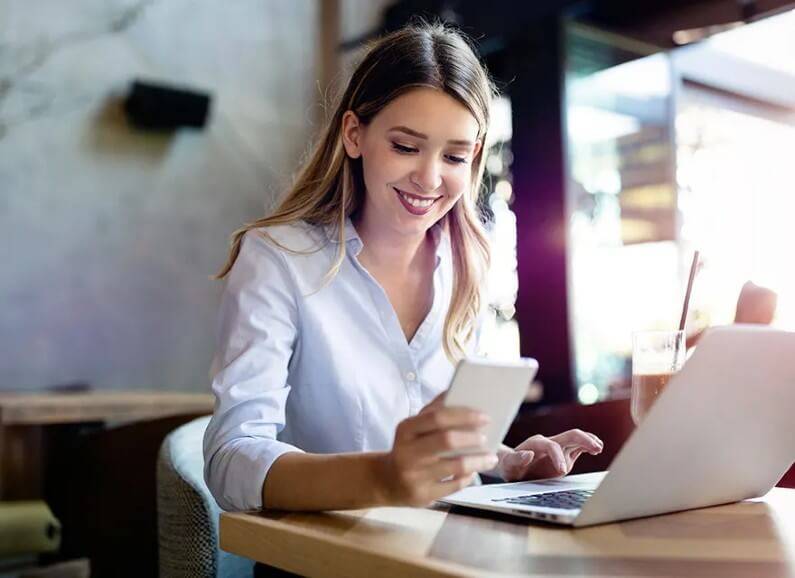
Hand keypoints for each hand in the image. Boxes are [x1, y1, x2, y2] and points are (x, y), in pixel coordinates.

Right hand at [379, 392, 496, 506]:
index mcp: (406, 430)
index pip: (437, 418)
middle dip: (472, 438)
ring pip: (455, 466)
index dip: (463, 416)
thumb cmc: (408, 449)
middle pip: (447, 441)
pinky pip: (454, 486)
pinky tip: (473, 471)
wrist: (387, 482)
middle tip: (485, 437)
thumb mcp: (413, 429)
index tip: (484, 417)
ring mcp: (415, 476)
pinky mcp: (423, 495)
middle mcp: (407, 452)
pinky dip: (468, 477)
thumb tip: (456, 392)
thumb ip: (433, 412)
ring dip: (478, 461)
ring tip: (490, 458)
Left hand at [496, 430, 603, 481]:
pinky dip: (588, 446)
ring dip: (589, 441)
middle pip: (569, 435)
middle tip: (595, 448)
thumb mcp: (508, 465)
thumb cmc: (510, 466)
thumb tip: (528, 455)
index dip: (558, 457)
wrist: (513, 466)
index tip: (562, 470)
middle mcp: (549, 442)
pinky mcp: (565, 454)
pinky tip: (597, 448)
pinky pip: (578, 447)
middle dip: (583, 440)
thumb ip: (516, 460)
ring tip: (598, 447)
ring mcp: (559, 447)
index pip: (551, 446)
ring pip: (576, 439)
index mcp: (536, 444)